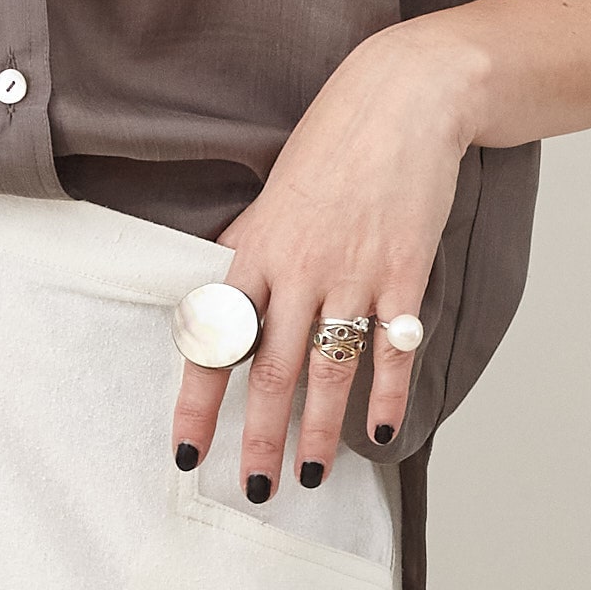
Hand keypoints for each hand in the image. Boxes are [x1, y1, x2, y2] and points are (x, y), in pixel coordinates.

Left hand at [173, 21, 480, 498]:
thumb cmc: (334, 143)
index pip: (216, 340)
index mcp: (256, 250)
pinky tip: (384, 433)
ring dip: (318, 430)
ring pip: (329, 369)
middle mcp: (300, 268)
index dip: (198, 401)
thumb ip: (248, 250)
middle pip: (272, 370)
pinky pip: (393, 349)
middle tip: (252, 489)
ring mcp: (354, 273)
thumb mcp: (273, 193)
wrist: (403, 100)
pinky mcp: (404, 272)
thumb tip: (218, 297)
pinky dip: (390, 394)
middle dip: (260, 437)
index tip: (186, 451)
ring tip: (307, 476)